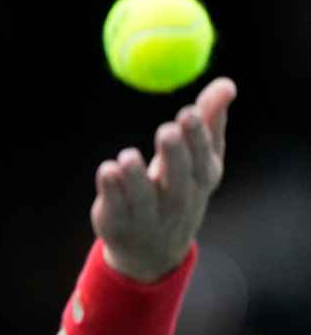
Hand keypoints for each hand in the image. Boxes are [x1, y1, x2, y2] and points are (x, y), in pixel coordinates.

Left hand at [90, 77, 237, 282]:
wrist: (151, 250)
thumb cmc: (177, 189)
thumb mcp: (197, 160)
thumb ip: (210, 121)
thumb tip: (226, 84)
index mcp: (199, 183)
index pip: (203, 162)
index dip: (197, 139)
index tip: (188, 112)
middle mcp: (175, 203)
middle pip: (177, 182)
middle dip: (174, 155)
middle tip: (167, 130)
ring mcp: (146, 217)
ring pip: (143, 198)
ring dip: (137, 177)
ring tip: (129, 156)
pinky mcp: (117, 224)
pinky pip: (115, 207)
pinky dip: (110, 190)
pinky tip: (107, 171)